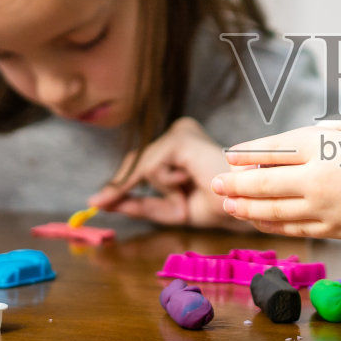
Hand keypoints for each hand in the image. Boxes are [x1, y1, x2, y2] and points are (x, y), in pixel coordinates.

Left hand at [89, 116, 251, 230]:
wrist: (242, 204)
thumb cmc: (217, 205)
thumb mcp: (170, 208)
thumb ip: (140, 204)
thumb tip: (100, 201)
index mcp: (182, 146)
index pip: (141, 162)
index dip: (121, 182)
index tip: (98, 201)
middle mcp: (180, 132)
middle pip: (136, 160)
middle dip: (123, 184)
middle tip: (100, 202)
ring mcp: (180, 132)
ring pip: (143, 166)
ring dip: (162, 187)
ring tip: (188, 189)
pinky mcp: (180, 138)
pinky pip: (151, 167)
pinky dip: (166, 182)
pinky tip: (188, 179)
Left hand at [212, 127, 340, 242]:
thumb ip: (317, 140)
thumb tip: (278, 151)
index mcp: (324, 145)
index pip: (273, 149)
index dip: (247, 154)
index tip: (229, 156)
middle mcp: (317, 177)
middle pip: (263, 181)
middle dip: (234, 184)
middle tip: (214, 183)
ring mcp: (323, 207)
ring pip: (272, 210)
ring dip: (245, 208)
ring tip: (227, 205)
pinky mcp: (332, 229)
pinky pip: (292, 228)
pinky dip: (270, 224)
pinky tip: (257, 220)